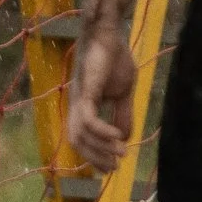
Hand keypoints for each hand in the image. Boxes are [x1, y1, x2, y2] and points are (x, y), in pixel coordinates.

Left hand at [65, 24, 138, 172]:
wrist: (110, 33)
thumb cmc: (114, 59)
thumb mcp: (122, 93)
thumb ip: (122, 114)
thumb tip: (124, 138)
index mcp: (83, 107)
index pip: (81, 139)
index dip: (93, 156)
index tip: (111, 167)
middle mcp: (77, 105)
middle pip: (76, 142)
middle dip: (95, 158)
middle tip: (114, 168)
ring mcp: (79, 98)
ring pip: (81, 134)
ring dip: (100, 148)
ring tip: (121, 153)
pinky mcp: (86, 91)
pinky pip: (88, 119)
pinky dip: (101, 132)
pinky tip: (118, 137)